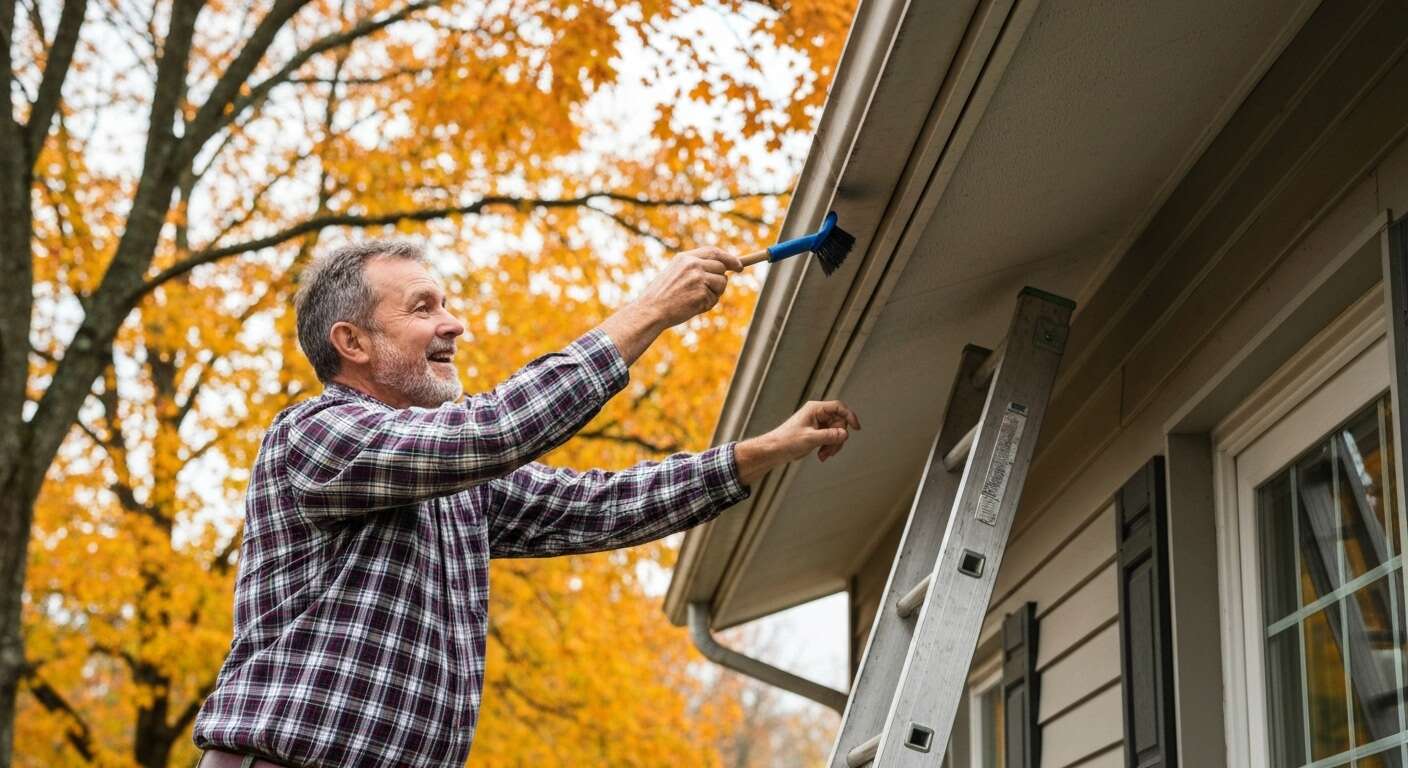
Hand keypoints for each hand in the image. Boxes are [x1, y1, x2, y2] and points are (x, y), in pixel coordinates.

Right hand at [635, 248, 743, 328]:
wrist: (651, 310)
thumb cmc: (662, 296)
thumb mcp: (675, 273)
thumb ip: (695, 268)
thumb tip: (722, 271)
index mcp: (684, 257)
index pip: (713, 251)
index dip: (729, 258)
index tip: (738, 266)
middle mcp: (693, 265)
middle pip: (721, 268)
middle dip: (720, 280)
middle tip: (710, 291)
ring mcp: (698, 278)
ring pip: (721, 283)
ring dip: (714, 294)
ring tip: (695, 300)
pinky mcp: (702, 293)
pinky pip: (714, 299)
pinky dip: (707, 305)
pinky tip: (691, 307)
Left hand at [735, 400, 861, 486]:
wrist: (774, 450)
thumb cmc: (785, 441)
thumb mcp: (810, 439)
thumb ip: (829, 436)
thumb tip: (845, 434)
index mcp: (815, 409)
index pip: (838, 407)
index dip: (849, 416)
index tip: (856, 427)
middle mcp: (817, 414)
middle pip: (839, 423)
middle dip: (837, 439)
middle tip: (829, 450)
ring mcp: (817, 424)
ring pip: (836, 433)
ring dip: (832, 445)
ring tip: (823, 455)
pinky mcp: (816, 433)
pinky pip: (830, 438)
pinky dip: (828, 447)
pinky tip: (821, 455)